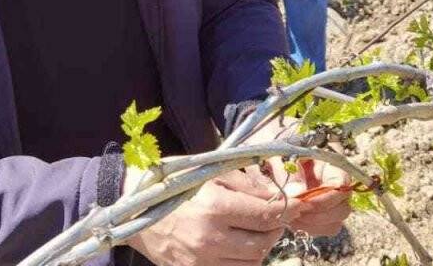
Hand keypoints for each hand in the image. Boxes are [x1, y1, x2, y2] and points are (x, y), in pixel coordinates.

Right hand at [125, 169, 295, 265]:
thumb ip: (247, 185)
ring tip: (255, 231)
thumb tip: (279, 195)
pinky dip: (244, 261)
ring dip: (261, 247)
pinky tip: (239, 246)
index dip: (287, 210)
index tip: (297, 205)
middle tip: (274, 219)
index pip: (265, 215)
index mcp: (214, 207)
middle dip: (275, 230)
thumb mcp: (209, 175)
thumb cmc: (174, 187)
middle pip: (262, 243)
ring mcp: (201, 260)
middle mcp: (209, 238)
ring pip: (251, 262)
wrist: (134, 212)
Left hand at [242, 119, 353, 237]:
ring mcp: (324, 194)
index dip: (326, 198)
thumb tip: (298, 194)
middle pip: (343, 206)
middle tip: (295, 213)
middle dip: (320, 215)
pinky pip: (320, 226)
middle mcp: (332, 177)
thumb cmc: (269, 138)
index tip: (303, 203)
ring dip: (314, 224)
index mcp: (329, 156)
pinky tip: (290, 219)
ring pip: (334, 220)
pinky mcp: (313, 208)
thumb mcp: (274, 147)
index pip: (341, 183)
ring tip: (290, 217)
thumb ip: (286, 168)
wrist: (258, 142)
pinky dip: (308, 227)